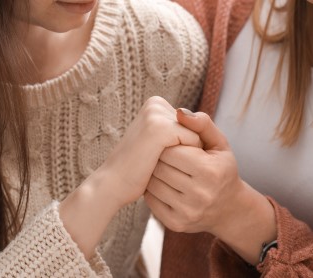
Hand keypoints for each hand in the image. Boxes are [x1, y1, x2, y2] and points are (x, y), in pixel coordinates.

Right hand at [60, 97, 200, 258]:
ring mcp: (157, 114)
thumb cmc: (139, 168)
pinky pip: (195, 142)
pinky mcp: (161, 128)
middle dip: (185, 149)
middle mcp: (156, 103)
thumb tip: (199, 129)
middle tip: (155, 158)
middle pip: (197, 128)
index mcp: (155, 104)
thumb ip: (182, 131)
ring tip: (157, 161)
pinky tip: (160, 164)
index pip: (193, 125)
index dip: (183, 145)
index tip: (158, 152)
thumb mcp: (163, 144)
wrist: (112, 184)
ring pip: (197, 136)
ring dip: (185, 156)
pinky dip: (184, 160)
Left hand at [144, 108, 244, 233]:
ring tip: (163, 169)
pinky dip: (152, 190)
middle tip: (163, 155)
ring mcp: (187, 212)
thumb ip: (202, 123)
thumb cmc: (222, 168)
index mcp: (210, 171)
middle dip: (159, 158)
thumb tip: (178, 111)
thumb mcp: (219, 143)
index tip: (171, 143)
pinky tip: (162, 184)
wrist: (229, 208)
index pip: (172, 150)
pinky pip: (151, 200)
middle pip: (160, 167)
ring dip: (153, 173)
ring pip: (152, 184)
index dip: (168, 143)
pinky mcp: (176, 224)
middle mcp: (200, 194)